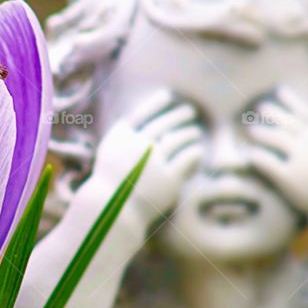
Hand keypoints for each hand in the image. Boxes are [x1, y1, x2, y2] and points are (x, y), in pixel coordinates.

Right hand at [93, 89, 201, 223]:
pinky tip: (197, 150)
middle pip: (165, 123)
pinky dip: (193, 151)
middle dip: (179, 114)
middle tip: (189, 111)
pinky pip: (188, 158)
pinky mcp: (170, 179)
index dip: (156, 102)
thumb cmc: (110, 184)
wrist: (112, 213)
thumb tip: (141, 122)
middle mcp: (139, 145)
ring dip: (189, 132)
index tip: (168, 94)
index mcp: (122, 138)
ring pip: (179, 138)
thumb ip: (124, 137)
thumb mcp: (110, 155)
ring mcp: (155, 161)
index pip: (143, 113)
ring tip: (193, 131)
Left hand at [246, 87, 307, 212]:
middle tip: (260, 108)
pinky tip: (247, 154)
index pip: (304, 111)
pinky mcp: (288, 178)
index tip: (280, 91)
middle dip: (272, 113)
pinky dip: (255, 155)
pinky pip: (266, 162)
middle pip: (285, 122)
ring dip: (261, 132)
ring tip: (252, 130)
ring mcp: (300, 159)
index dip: (291, 100)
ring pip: (274, 139)